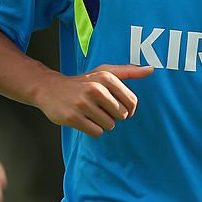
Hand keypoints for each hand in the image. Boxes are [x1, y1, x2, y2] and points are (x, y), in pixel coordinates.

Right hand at [35, 64, 152, 137]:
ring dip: (102, 123)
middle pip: (121, 115)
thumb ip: (128, 71)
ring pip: (109, 125)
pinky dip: (93, 129)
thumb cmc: (83, 82)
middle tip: (100, 108)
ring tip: (91, 113)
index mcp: (106, 77)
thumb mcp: (104, 72)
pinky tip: (84, 119)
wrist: (51, 89)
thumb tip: (151, 69)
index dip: (128, 108)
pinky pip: (96, 132)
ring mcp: (83, 104)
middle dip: (113, 115)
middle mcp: (95, 89)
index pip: (132, 102)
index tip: (118, 106)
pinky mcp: (73, 117)